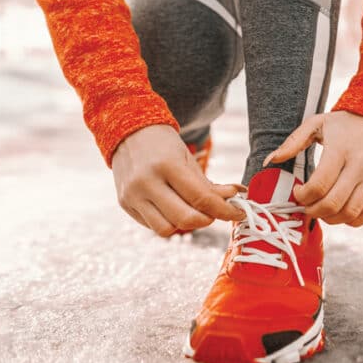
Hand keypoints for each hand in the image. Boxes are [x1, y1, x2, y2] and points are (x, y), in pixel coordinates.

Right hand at [111, 124, 244, 236]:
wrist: (128, 133)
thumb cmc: (164, 145)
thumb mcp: (188, 159)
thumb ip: (209, 184)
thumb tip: (235, 197)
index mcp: (166, 166)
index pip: (201, 198)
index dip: (224, 210)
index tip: (238, 213)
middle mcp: (146, 183)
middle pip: (185, 219)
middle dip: (207, 220)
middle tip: (214, 213)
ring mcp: (132, 195)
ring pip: (166, 229)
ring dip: (184, 225)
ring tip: (190, 209)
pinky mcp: (124, 204)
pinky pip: (152, 226)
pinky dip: (167, 221)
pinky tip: (172, 208)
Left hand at [264, 111, 362, 226]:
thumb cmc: (343, 123)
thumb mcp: (316, 124)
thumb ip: (292, 142)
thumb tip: (270, 161)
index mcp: (340, 150)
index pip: (319, 185)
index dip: (303, 196)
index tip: (298, 192)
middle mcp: (359, 166)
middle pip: (333, 204)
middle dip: (313, 211)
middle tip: (306, 206)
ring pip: (350, 213)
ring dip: (331, 219)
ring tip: (321, 210)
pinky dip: (352, 221)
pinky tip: (340, 213)